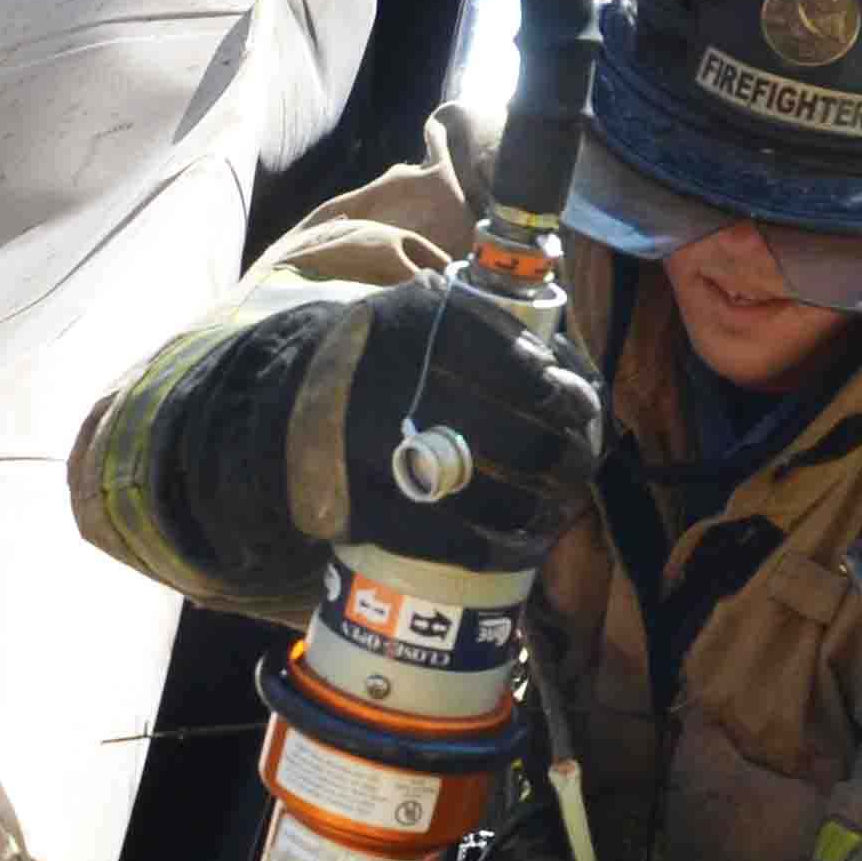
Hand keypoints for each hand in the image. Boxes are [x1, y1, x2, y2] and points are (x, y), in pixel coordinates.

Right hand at [146, 277, 603, 601]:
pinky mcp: (376, 511)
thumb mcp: (412, 314)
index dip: (565, 395)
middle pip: (519, 438)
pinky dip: (502, 546)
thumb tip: (565, 370)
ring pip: (498, 495)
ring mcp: (386, 457)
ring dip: (544, 505)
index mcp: (417, 330)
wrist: (282, 412)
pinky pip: (459, 540)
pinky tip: (524, 542)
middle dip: (565, 455)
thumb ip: (480, 326)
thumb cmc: (372, 362)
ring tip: (559, 501)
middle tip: (577, 460)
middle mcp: (400, 391)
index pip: (521, 366)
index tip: (580, 407)